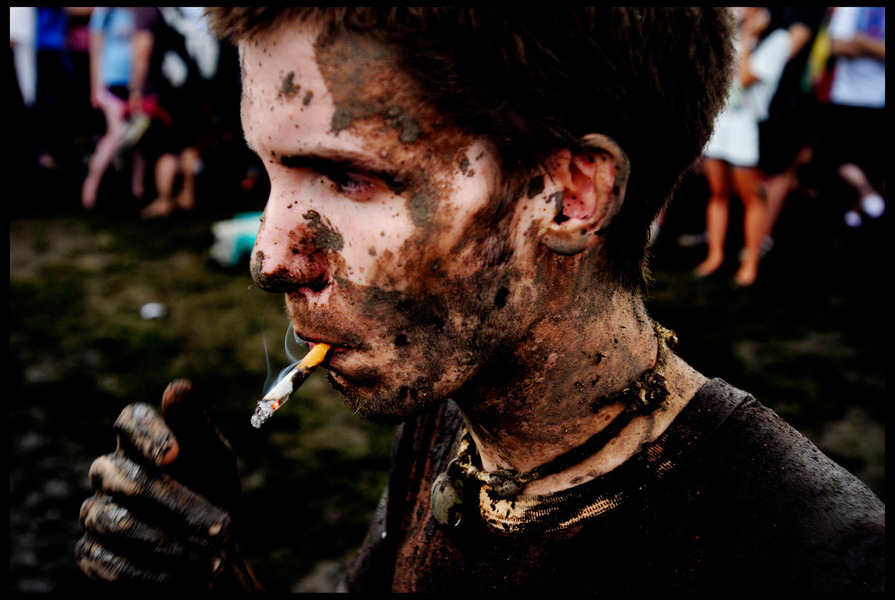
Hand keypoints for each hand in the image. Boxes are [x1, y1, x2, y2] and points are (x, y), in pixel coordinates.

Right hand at [75, 380, 261, 589]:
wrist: (209, 546)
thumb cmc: (210, 488)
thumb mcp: (213, 457)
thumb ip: (195, 426)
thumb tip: (176, 388)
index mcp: (136, 440)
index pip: (129, 423)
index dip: (149, 436)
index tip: (176, 455)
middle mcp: (108, 473)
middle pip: (129, 481)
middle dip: (180, 506)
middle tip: (226, 528)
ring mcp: (96, 514)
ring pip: (120, 526)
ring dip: (172, 546)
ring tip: (216, 562)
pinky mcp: (92, 555)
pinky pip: (112, 565)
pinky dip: (155, 575)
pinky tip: (191, 580)